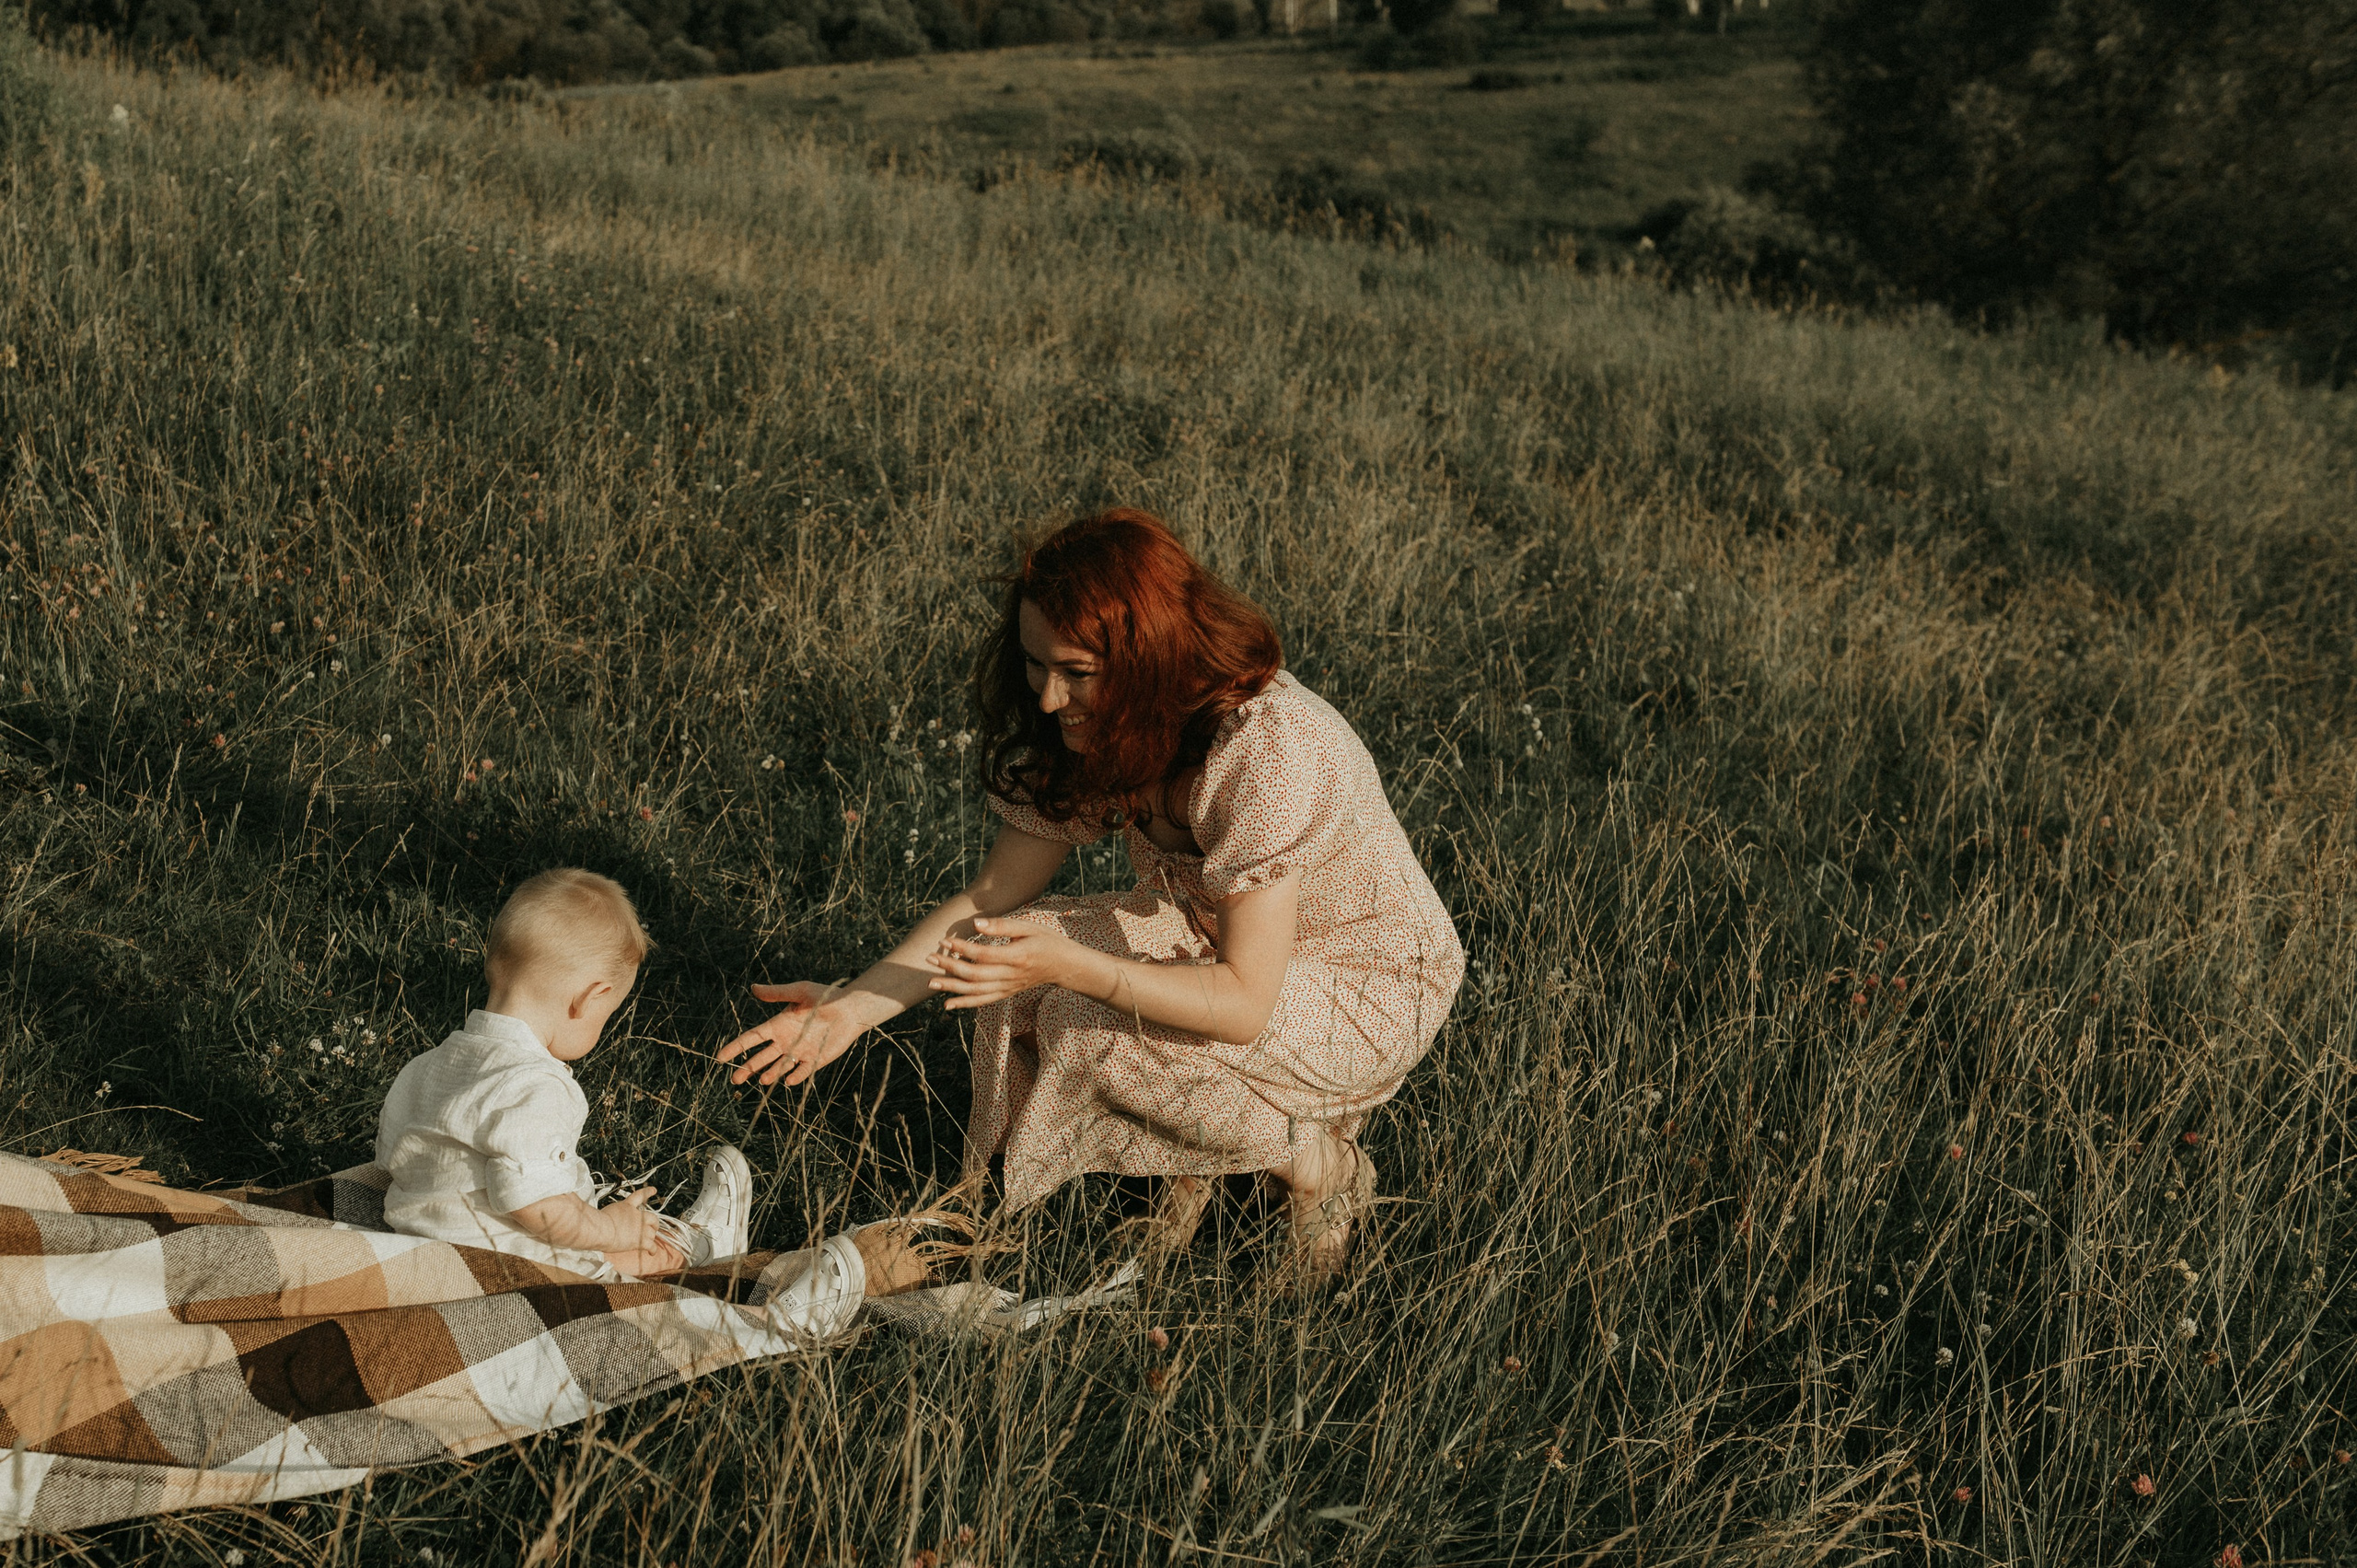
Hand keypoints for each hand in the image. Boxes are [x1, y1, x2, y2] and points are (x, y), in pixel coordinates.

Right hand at [606, 1186, 662, 1252]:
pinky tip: (651, 1253)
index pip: (639, 1196)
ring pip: (652, 1233)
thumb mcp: (604, 1213)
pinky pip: (651, 1246)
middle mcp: (637, 1216)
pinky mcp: (641, 1240)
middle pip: (653, 1218)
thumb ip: (611, 1216)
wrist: (600, 1229)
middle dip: (654, 1224)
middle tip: (654, 1228)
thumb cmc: (597, 1222)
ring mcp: (640, 1228)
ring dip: (651, 1238)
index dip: (647, 1192)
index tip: (653, 1190)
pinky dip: (653, 1250)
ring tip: (649, 1242)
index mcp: (627, 1206)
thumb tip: (607, 1224)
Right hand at [717, 981, 867, 1087]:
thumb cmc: (825, 997)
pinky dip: (795, 1077)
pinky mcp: (815, 1060)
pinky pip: (802, 1072)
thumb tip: (753, 988)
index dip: (736, 1047)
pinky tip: (788, 1080)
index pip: (752, 1038)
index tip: (720, 1057)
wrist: (850, 1008)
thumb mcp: (799, 991)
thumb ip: (777, 993)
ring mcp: (799, 1052)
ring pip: (779, 1067)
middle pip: (761, 1058)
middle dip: (747, 1068)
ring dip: (770, 1074)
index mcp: (778, 1025)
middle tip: (734, 1080)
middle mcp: (786, 1041)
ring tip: (763, 1080)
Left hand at [927, 917, 1100, 1010]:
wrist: (1064, 965)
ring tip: (930, 982)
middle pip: (975, 975)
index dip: (962, 949)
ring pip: (976, 991)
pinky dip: (964, 1003)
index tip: (945, 940)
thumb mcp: (1028, 927)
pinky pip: (983, 1001)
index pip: (984, 955)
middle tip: (929, 958)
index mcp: (1017, 957)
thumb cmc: (1046, 940)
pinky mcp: (1006, 993)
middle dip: (950, 967)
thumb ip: (1002, 925)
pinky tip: (947, 1003)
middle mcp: (1011, 976)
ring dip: (952, 988)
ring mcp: (1008, 987)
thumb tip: (975, 923)